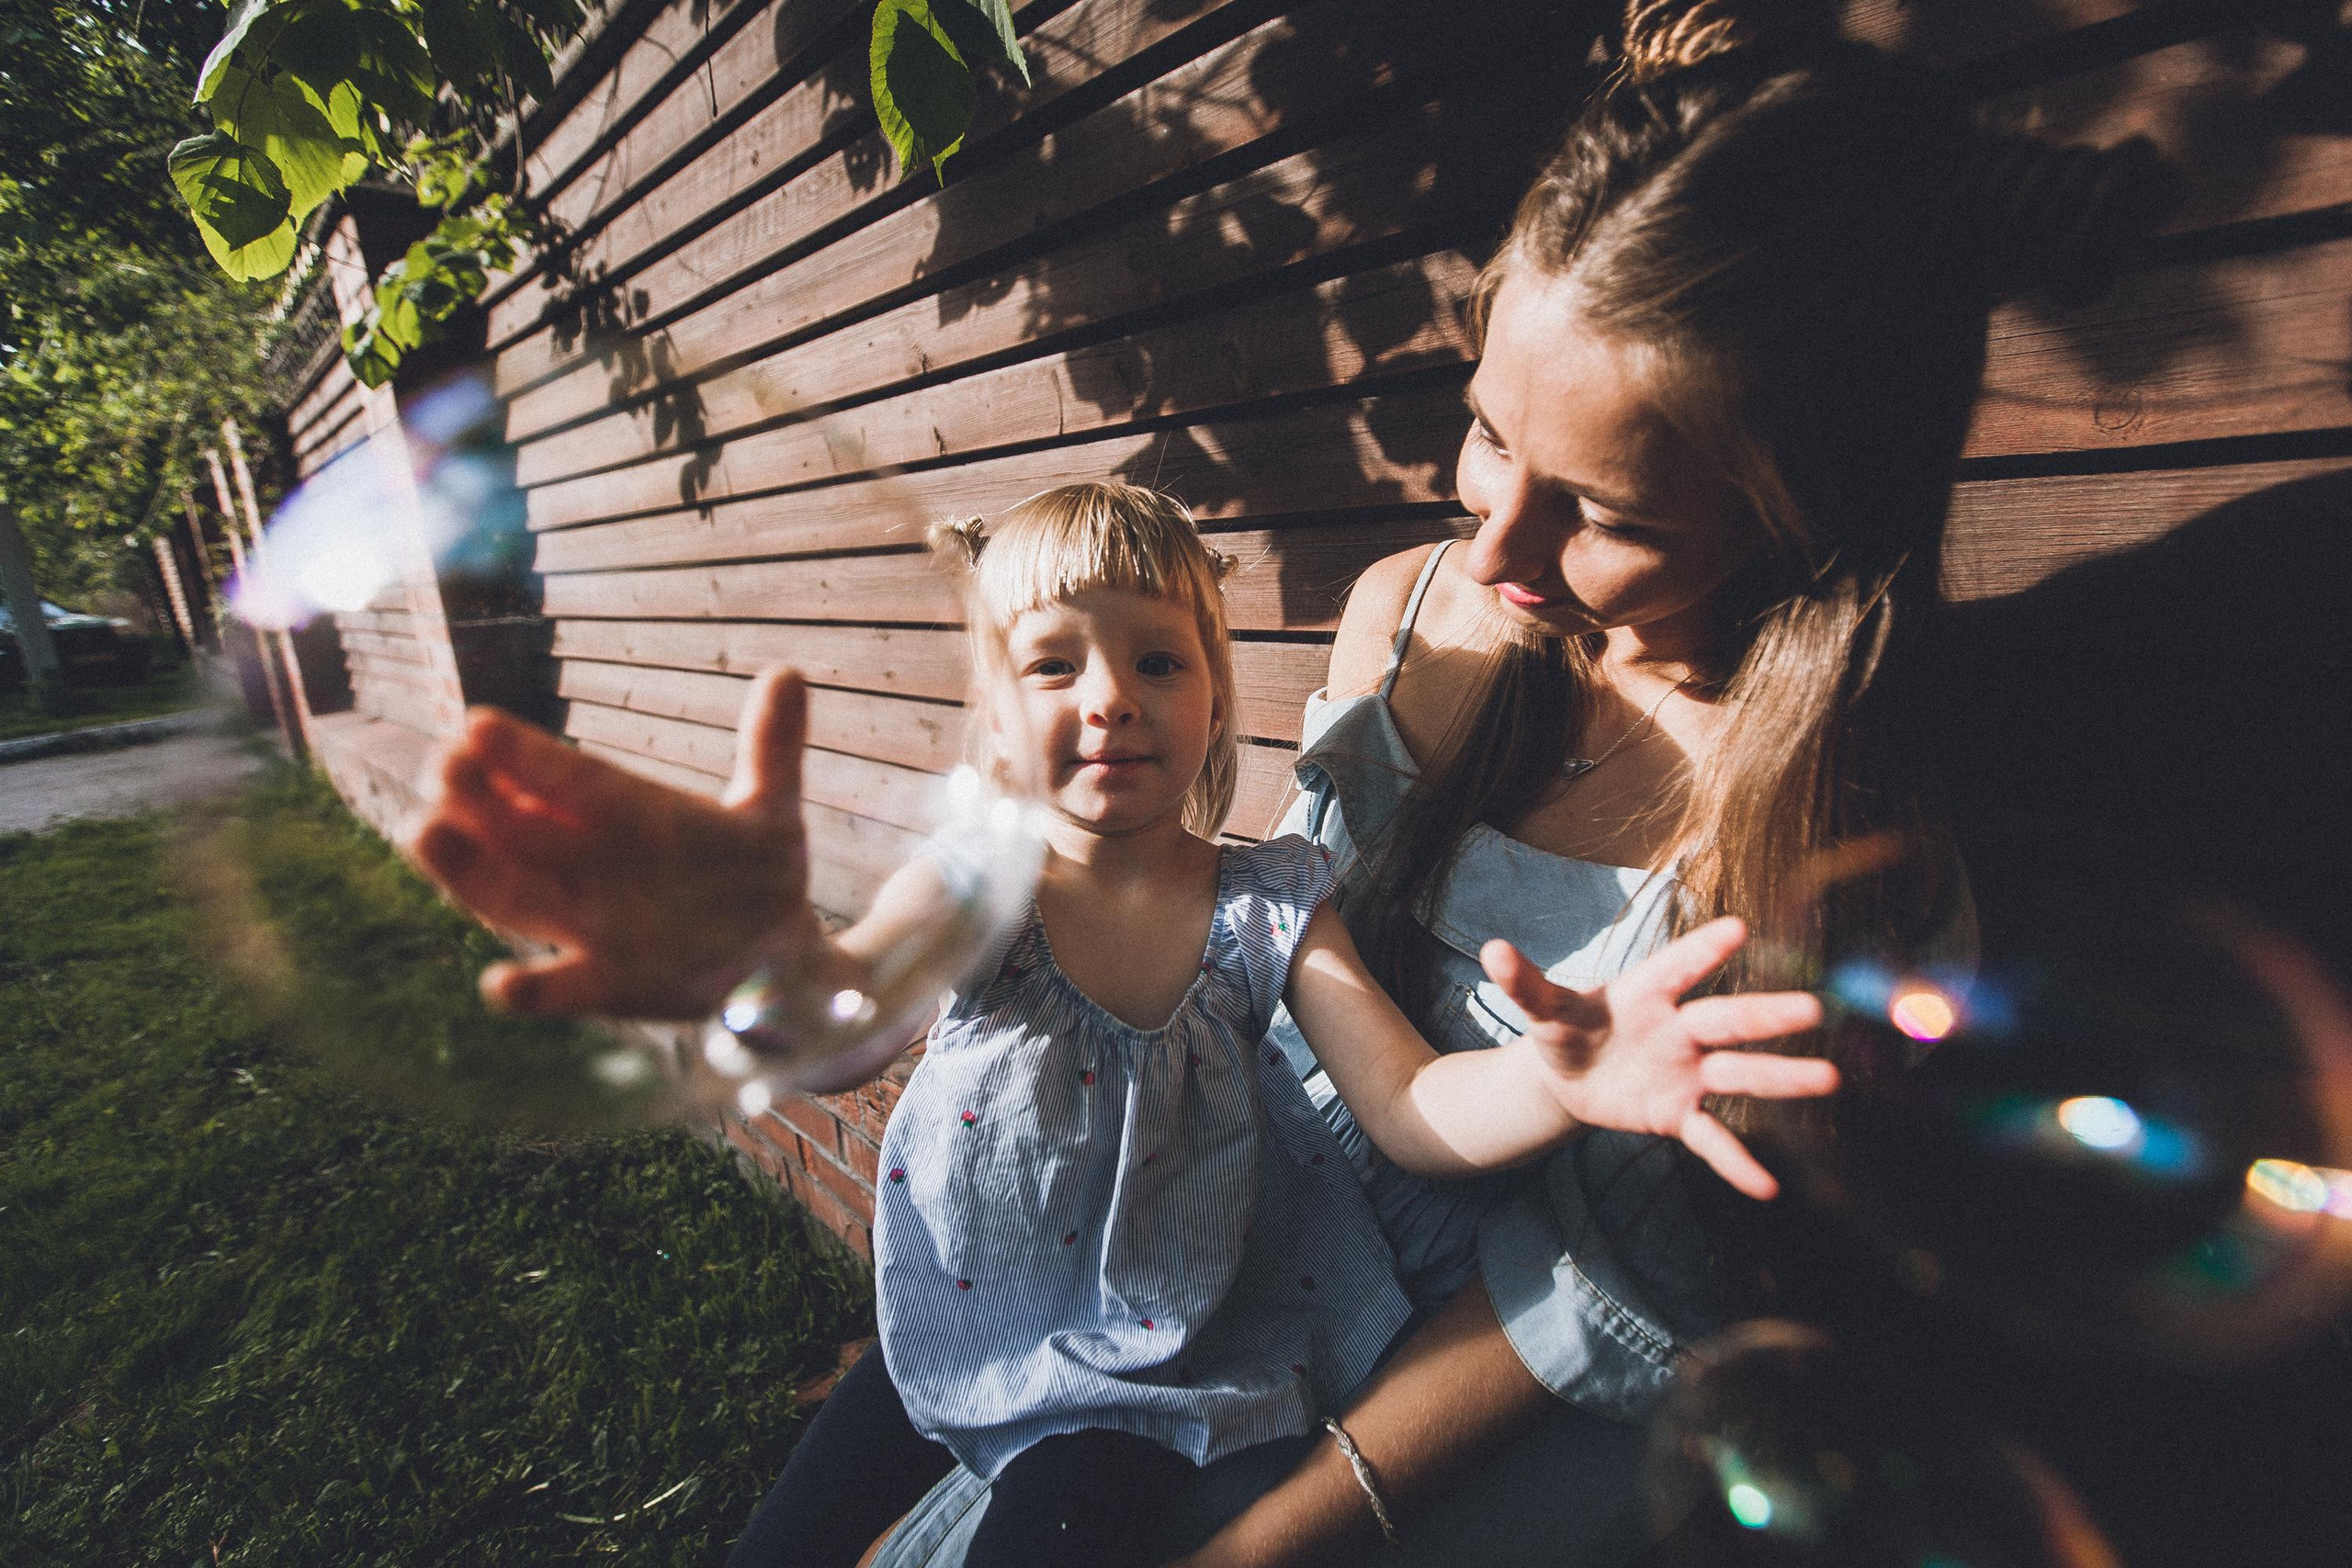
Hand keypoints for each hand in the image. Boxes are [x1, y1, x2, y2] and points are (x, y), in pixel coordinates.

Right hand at [406, 666, 822, 1018]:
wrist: (774, 955)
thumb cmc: (755, 868)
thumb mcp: (771, 808)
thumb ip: (771, 747)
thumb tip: (790, 673)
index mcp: (627, 811)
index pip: (568, 779)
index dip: (526, 756)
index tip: (477, 726)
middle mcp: (592, 863)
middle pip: (519, 830)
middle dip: (476, 800)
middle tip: (440, 768)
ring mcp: (591, 924)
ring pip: (513, 896)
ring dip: (469, 873)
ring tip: (424, 835)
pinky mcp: (607, 985)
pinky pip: (558, 990)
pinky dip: (530, 992)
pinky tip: (502, 985)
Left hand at [1482, 917, 1833, 1198]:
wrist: (1570, 1077)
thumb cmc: (1567, 1029)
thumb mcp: (1543, 1011)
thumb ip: (1523, 983)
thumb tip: (1489, 951)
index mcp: (1647, 992)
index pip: (1677, 968)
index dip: (1703, 951)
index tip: (1737, 929)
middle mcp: (1679, 1028)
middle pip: (1725, 1020)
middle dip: (1766, 1015)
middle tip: (1812, 1007)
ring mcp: (1686, 1073)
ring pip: (1739, 1075)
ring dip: (1781, 1079)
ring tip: (1829, 1079)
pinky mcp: (1679, 1114)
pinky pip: (1712, 1139)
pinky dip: (1736, 1163)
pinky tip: (1766, 1187)